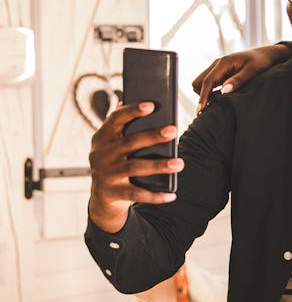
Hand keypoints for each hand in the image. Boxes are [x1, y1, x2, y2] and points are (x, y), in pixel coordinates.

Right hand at [88, 102, 182, 232]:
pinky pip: (137, 194)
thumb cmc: (116, 162)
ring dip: (158, 165)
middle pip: (130, 142)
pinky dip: (155, 196)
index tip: (151, 105)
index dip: (132, 111)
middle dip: (153, 136)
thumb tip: (148, 103)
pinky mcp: (112, 193)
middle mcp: (101, 154)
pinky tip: (172, 194)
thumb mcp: (115, 145)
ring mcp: (105, 174)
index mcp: (102, 137)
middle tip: (174, 130)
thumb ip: (127, 127)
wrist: (102, 198)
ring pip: (135, 167)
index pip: (115, 119)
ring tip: (179, 163)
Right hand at [191, 45, 291, 113]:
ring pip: (202, 82)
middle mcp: (217, 64)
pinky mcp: (221, 72)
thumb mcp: (252, 71)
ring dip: (206, 93)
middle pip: (198, 82)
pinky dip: (211, 91)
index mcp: (223, 62)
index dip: (203, 97)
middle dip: (201, 95)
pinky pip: (209, 82)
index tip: (201, 111)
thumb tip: (223, 91)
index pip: (207, 81)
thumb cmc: (261, 62)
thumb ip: (238, 80)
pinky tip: (220, 98)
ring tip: (216, 104)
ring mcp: (218, 68)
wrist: (266, 54)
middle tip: (211, 108)